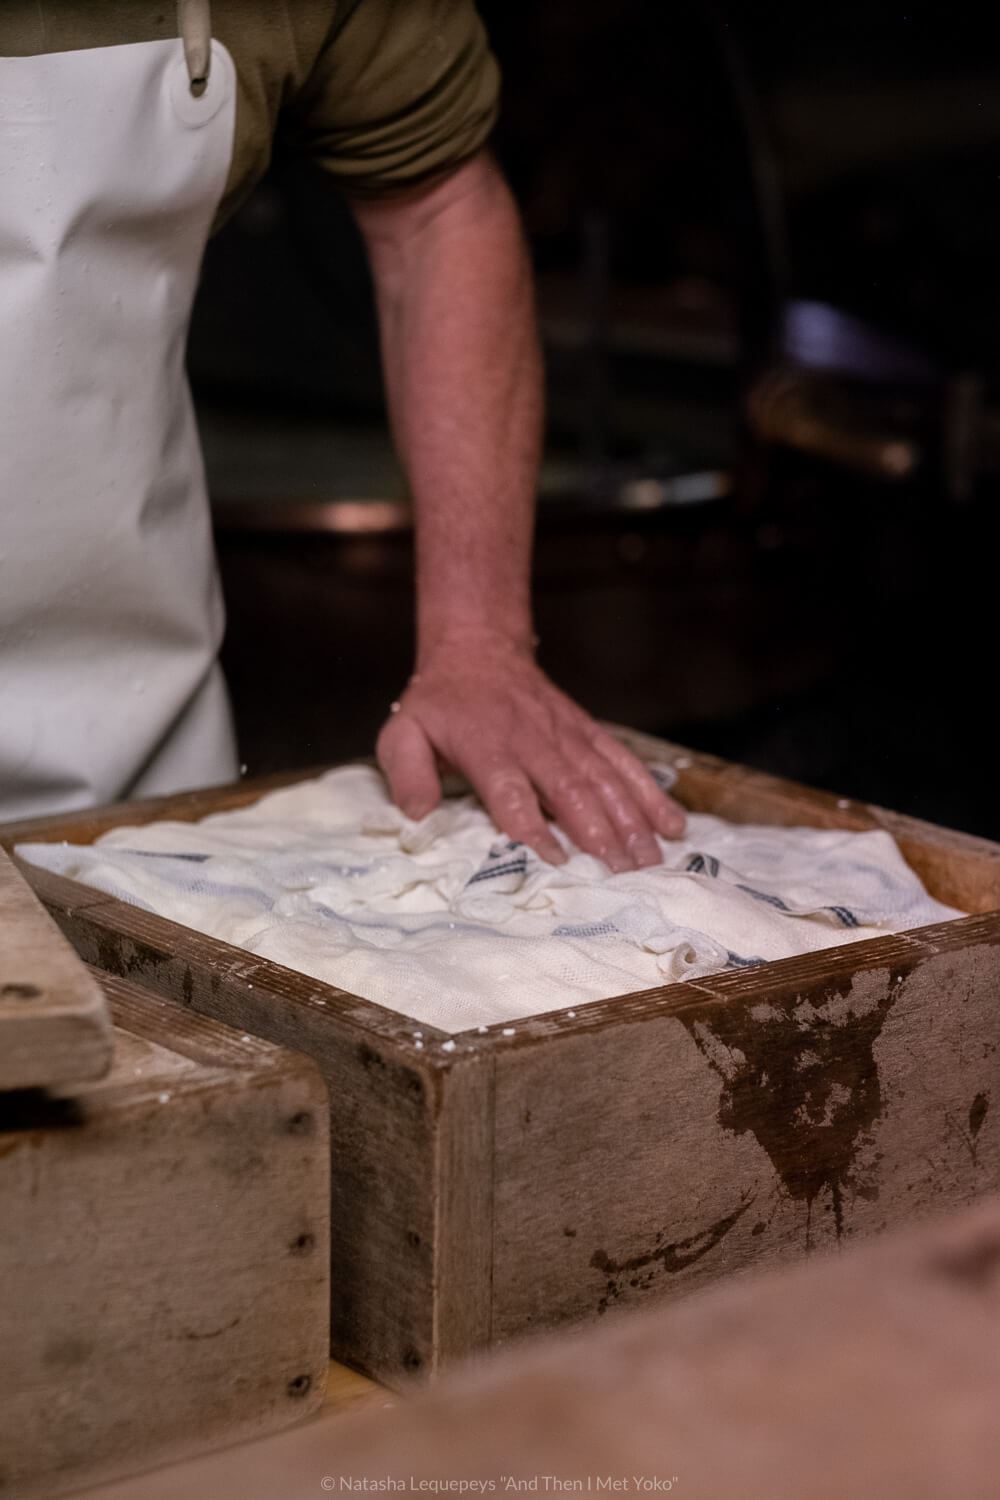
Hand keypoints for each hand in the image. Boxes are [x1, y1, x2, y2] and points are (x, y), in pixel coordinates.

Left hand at [375, 638, 685, 869]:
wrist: (478, 651)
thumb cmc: (438, 705)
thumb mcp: (402, 732)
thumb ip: (406, 772)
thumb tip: (418, 815)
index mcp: (488, 746)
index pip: (512, 792)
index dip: (534, 826)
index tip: (557, 863)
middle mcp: (534, 741)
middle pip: (572, 790)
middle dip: (600, 834)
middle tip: (623, 877)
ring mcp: (567, 735)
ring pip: (606, 779)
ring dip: (632, 821)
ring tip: (653, 863)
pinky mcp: (588, 732)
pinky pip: (624, 764)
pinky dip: (651, 794)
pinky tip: (674, 825)